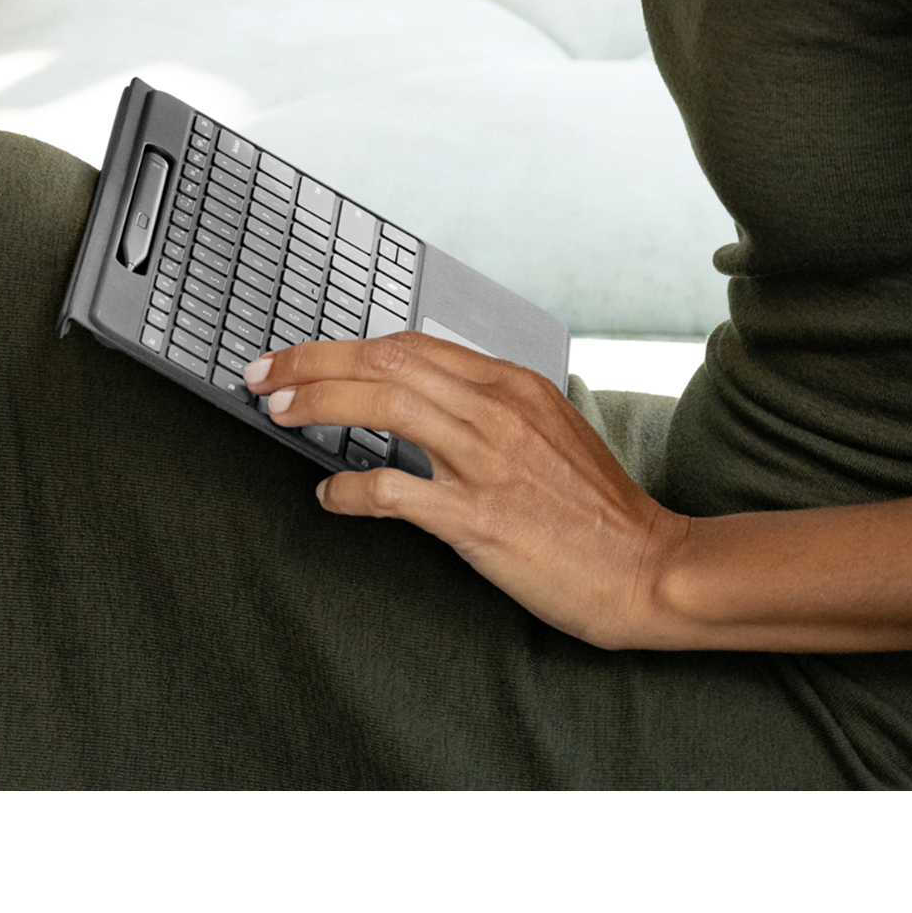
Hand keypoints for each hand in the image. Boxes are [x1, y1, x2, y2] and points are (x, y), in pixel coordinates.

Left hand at [250, 334, 690, 648]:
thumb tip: (416, 396)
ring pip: (385, 404)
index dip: (343, 349)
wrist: (648, 567)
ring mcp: (488, 461)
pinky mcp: (480, 517)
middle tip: (263, 374)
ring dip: (320, 403)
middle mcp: (497, 409)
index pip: (409, 345)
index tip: (299, 359)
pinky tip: (328, 497)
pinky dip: (350, 489)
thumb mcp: (547, 429)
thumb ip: (488, 406)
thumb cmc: (596, 509)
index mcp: (512, 383)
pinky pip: (395, 491)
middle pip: (386, 360)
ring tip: (279, 413)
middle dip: (313, 362)